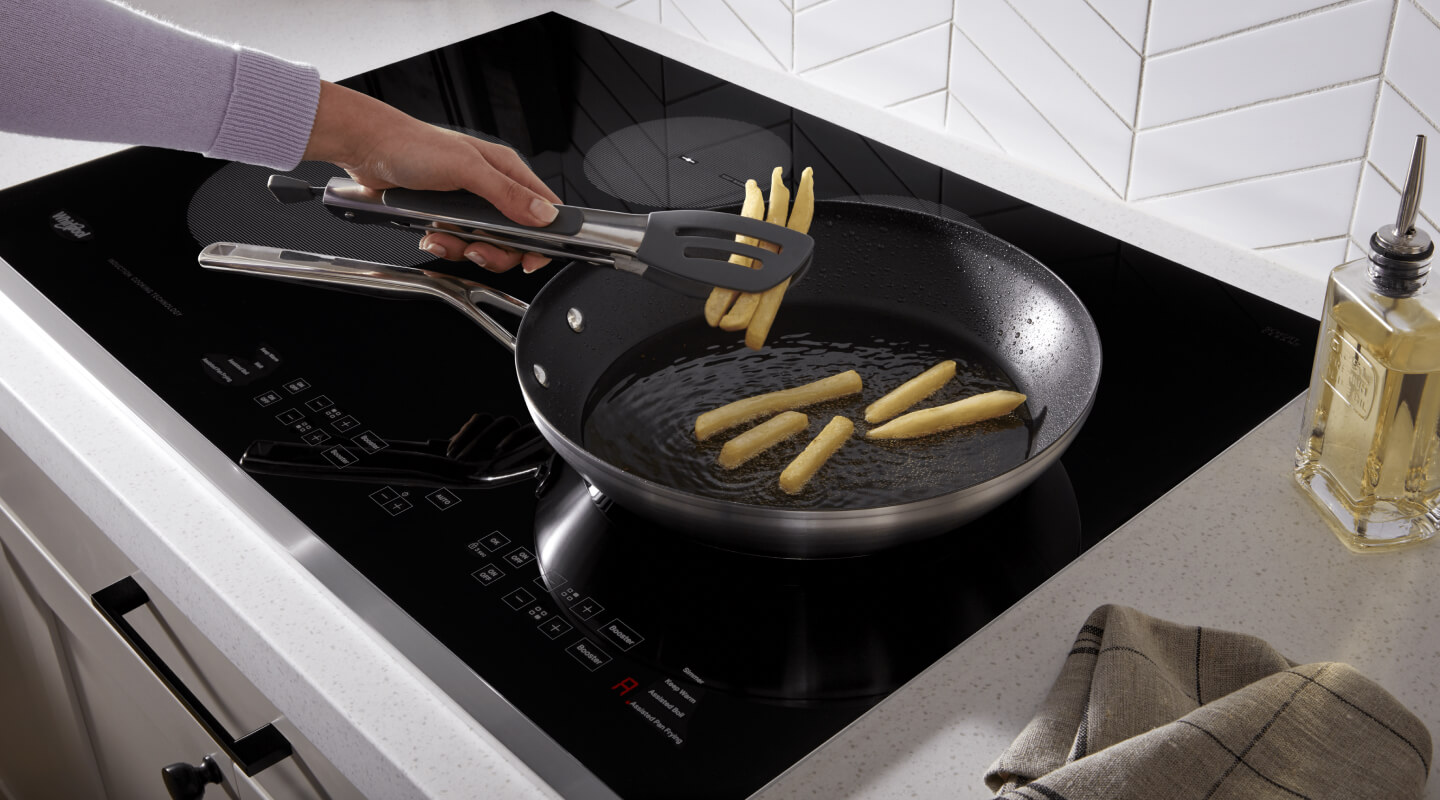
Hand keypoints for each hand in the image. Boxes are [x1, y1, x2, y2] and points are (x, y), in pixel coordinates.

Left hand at [303, 81, 562, 272]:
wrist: (367, 148)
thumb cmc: (412, 145)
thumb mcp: (467, 169)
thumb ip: (507, 194)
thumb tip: (544, 214)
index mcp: (505, 170)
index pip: (543, 209)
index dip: (543, 237)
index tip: (531, 258)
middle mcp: (491, 187)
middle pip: (515, 237)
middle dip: (496, 251)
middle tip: (477, 250)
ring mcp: (469, 203)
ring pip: (486, 244)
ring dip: (464, 249)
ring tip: (444, 237)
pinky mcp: (448, 215)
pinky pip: (458, 243)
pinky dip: (445, 246)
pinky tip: (432, 235)